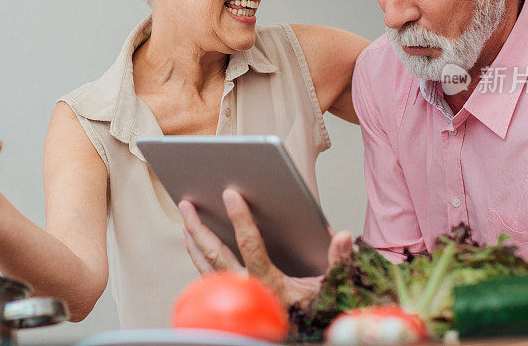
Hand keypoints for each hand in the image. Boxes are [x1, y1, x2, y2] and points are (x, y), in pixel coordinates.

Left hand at [179, 188, 352, 307]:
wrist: (300, 335)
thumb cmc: (312, 307)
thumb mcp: (330, 284)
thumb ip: (338, 259)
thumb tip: (342, 235)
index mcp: (269, 283)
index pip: (250, 245)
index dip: (240, 218)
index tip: (230, 194)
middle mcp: (246, 289)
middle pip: (215, 254)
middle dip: (198, 227)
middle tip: (186, 203)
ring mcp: (234, 295)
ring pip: (205, 265)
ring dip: (193, 239)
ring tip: (185, 217)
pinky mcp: (228, 298)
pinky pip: (206, 274)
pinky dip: (197, 255)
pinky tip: (194, 241)